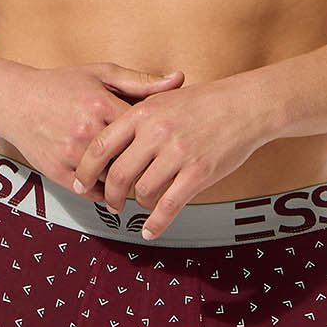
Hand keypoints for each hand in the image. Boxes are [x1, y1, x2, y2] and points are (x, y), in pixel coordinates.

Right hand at [0, 61, 185, 200]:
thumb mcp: (101, 74)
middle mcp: (86, 132)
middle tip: (168, 171)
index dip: (162, 139)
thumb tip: (179, 80)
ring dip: (131, 184)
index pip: (144, 130)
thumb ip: (141, 81)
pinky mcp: (58, 173)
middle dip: (151, 167)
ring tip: (147, 183)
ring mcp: (71, 155)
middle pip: (132, 159)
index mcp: (100, 105)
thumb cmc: (62, 85)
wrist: (16, 101)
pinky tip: (119, 189)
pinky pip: (92, 192)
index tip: (174, 144)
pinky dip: (108, 193)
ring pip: (113, 180)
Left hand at [70, 77, 272, 238]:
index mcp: (143, 112)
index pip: (101, 146)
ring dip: (136, 204)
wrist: (246, 105)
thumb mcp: (164, 97)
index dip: (86, 169)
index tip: (80, 182)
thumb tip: (111, 139)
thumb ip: (137, 115)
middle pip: (117, 174)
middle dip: (109, 195)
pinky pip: (169, 206)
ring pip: (142, 192)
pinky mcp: (198, 173)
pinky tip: (150, 230)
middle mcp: (156, 133)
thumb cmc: (207, 101)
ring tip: (138, 205)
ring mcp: (178, 154)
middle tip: (109, 202)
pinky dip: (156, 223)